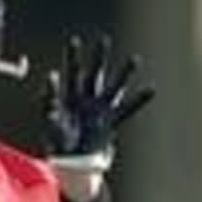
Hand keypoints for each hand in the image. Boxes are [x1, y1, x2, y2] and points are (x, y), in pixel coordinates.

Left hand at [43, 34, 155, 171]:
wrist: (71, 161)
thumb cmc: (58, 140)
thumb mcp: (50, 119)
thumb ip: (50, 99)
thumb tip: (51, 75)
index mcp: (70, 97)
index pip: (72, 73)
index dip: (73, 57)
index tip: (74, 40)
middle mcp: (88, 99)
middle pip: (95, 74)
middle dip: (99, 58)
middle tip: (104, 40)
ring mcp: (100, 109)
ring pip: (114, 88)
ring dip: (124, 74)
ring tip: (135, 60)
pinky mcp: (110, 121)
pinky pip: (127, 109)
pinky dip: (139, 100)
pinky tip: (152, 89)